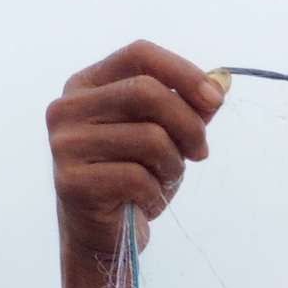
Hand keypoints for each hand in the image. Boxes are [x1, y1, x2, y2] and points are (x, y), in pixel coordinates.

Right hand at [48, 40, 224, 257]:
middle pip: (148, 93)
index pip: (139, 55)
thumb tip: (221, 82)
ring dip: (174, 166)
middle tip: (199, 152)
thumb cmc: (134, 177)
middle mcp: (68, 108)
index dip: (183, 72)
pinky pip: (139, 178)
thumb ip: (189, 108)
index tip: (216, 99)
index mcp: (87, 85)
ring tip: (163, 180)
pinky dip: (156, 193)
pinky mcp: (72, 182)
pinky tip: (144, 201)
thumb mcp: (166, 137)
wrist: (105, 233)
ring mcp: (65, 144)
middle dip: (189, 125)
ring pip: (150, 138)